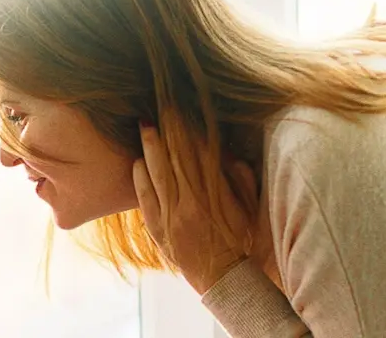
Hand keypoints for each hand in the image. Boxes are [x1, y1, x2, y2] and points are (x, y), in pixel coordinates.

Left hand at [132, 122, 256, 293]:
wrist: (224, 280)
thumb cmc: (240, 242)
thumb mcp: (248, 211)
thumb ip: (241, 182)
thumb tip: (228, 154)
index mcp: (215, 197)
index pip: (200, 155)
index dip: (190, 131)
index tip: (183, 111)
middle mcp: (191, 204)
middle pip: (176, 158)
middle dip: (168, 130)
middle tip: (160, 106)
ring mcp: (171, 217)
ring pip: (158, 174)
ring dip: (151, 147)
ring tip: (144, 123)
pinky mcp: (158, 229)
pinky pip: (145, 198)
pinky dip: (140, 178)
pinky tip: (138, 160)